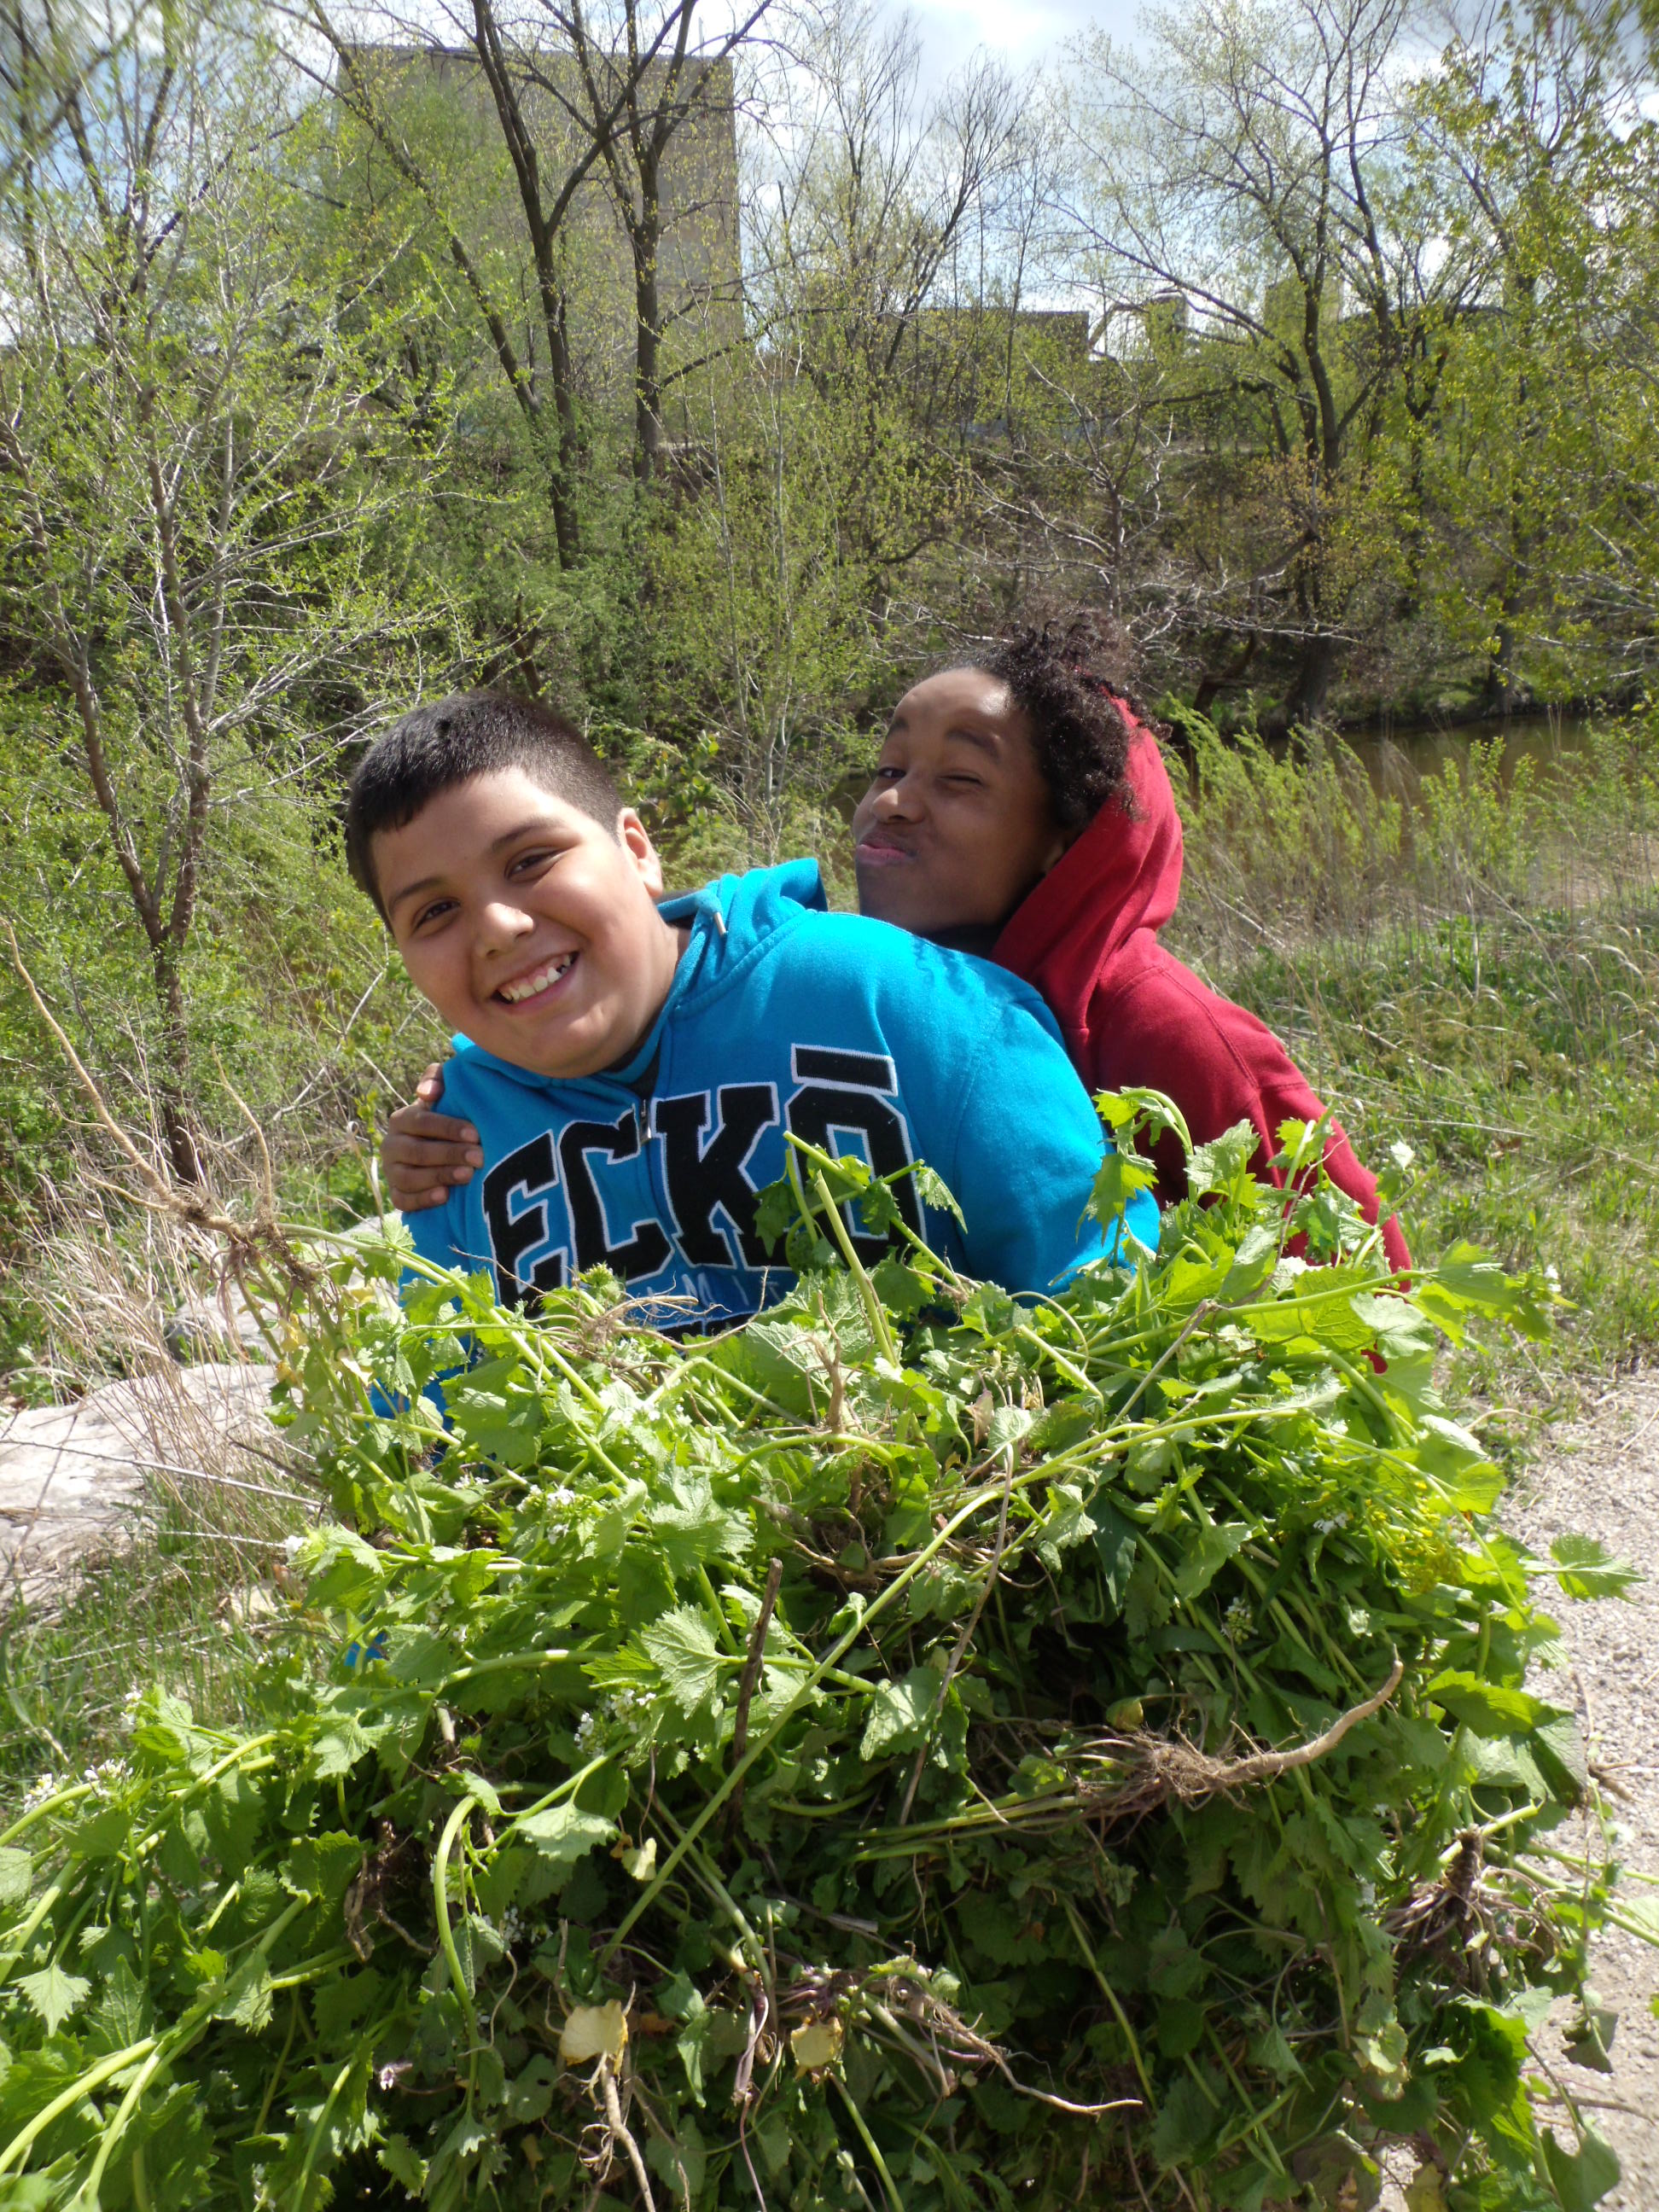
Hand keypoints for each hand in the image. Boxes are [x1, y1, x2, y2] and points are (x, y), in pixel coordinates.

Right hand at [381, 1063, 481, 1211]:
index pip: (421, 1122)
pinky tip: (445, 1196)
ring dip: (439, 1176)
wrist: (446, 1149)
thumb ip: (437, 1078)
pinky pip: (403, 1201)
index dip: (448, 1128)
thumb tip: (425, 1093)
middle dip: (450, 1154)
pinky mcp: (396, 1194)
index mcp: (401, 1120)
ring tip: (467, 1176)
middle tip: (479, 1158)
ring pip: (409, 1178)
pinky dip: (423, 1200)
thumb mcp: (446, 1091)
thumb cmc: (450, 1116)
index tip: (476, 1134)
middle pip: (417, 1152)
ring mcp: (391, 1172)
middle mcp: (391, 1145)